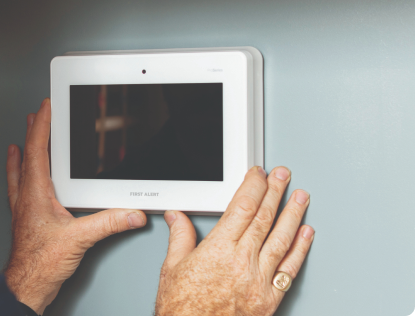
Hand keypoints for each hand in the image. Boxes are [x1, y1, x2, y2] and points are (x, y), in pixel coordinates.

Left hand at [4, 99, 146, 313]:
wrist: (26, 286)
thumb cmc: (40, 263)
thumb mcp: (79, 239)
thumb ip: (107, 223)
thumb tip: (131, 212)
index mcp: (35, 193)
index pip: (36, 149)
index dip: (41, 125)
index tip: (46, 107)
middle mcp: (25, 197)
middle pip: (26, 155)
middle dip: (32, 132)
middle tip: (36, 114)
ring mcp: (22, 209)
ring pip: (19, 172)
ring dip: (22, 153)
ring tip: (22, 138)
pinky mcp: (24, 221)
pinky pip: (18, 191)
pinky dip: (19, 177)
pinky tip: (22, 178)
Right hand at [155, 167, 314, 315]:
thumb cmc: (181, 309)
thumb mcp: (172, 268)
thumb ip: (180, 238)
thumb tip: (177, 218)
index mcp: (218, 250)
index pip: (242, 208)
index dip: (253, 187)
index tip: (258, 175)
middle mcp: (242, 262)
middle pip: (264, 219)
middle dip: (276, 193)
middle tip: (284, 176)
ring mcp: (258, 280)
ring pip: (282, 239)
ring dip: (293, 215)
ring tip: (301, 197)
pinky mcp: (269, 298)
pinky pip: (289, 269)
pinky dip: (300, 249)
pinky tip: (305, 233)